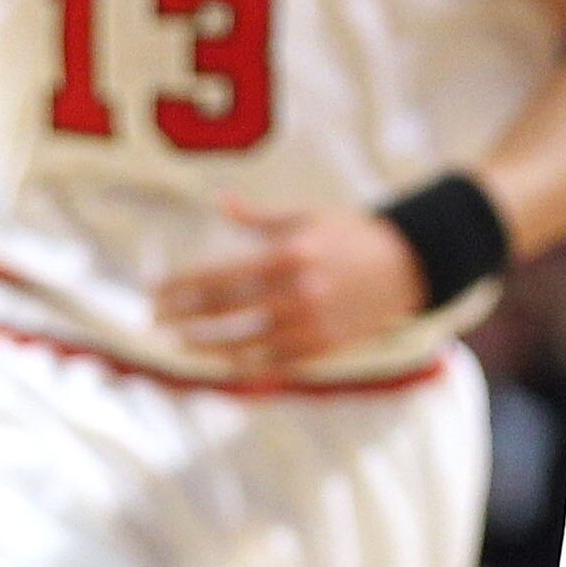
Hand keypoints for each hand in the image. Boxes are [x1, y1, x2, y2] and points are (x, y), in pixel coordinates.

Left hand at [151, 201, 428, 377]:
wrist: (410, 265)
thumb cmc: (354, 234)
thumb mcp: (308, 217)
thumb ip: (260, 219)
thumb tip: (220, 201)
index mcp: (289, 256)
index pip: (220, 278)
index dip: (182, 288)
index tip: (155, 292)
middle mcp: (296, 293)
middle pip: (224, 313)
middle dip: (184, 317)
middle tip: (155, 320)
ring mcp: (310, 325)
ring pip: (244, 345)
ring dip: (207, 346)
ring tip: (182, 344)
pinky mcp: (323, 347)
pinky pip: (274, 363)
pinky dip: (244, 364)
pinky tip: (223, 361)